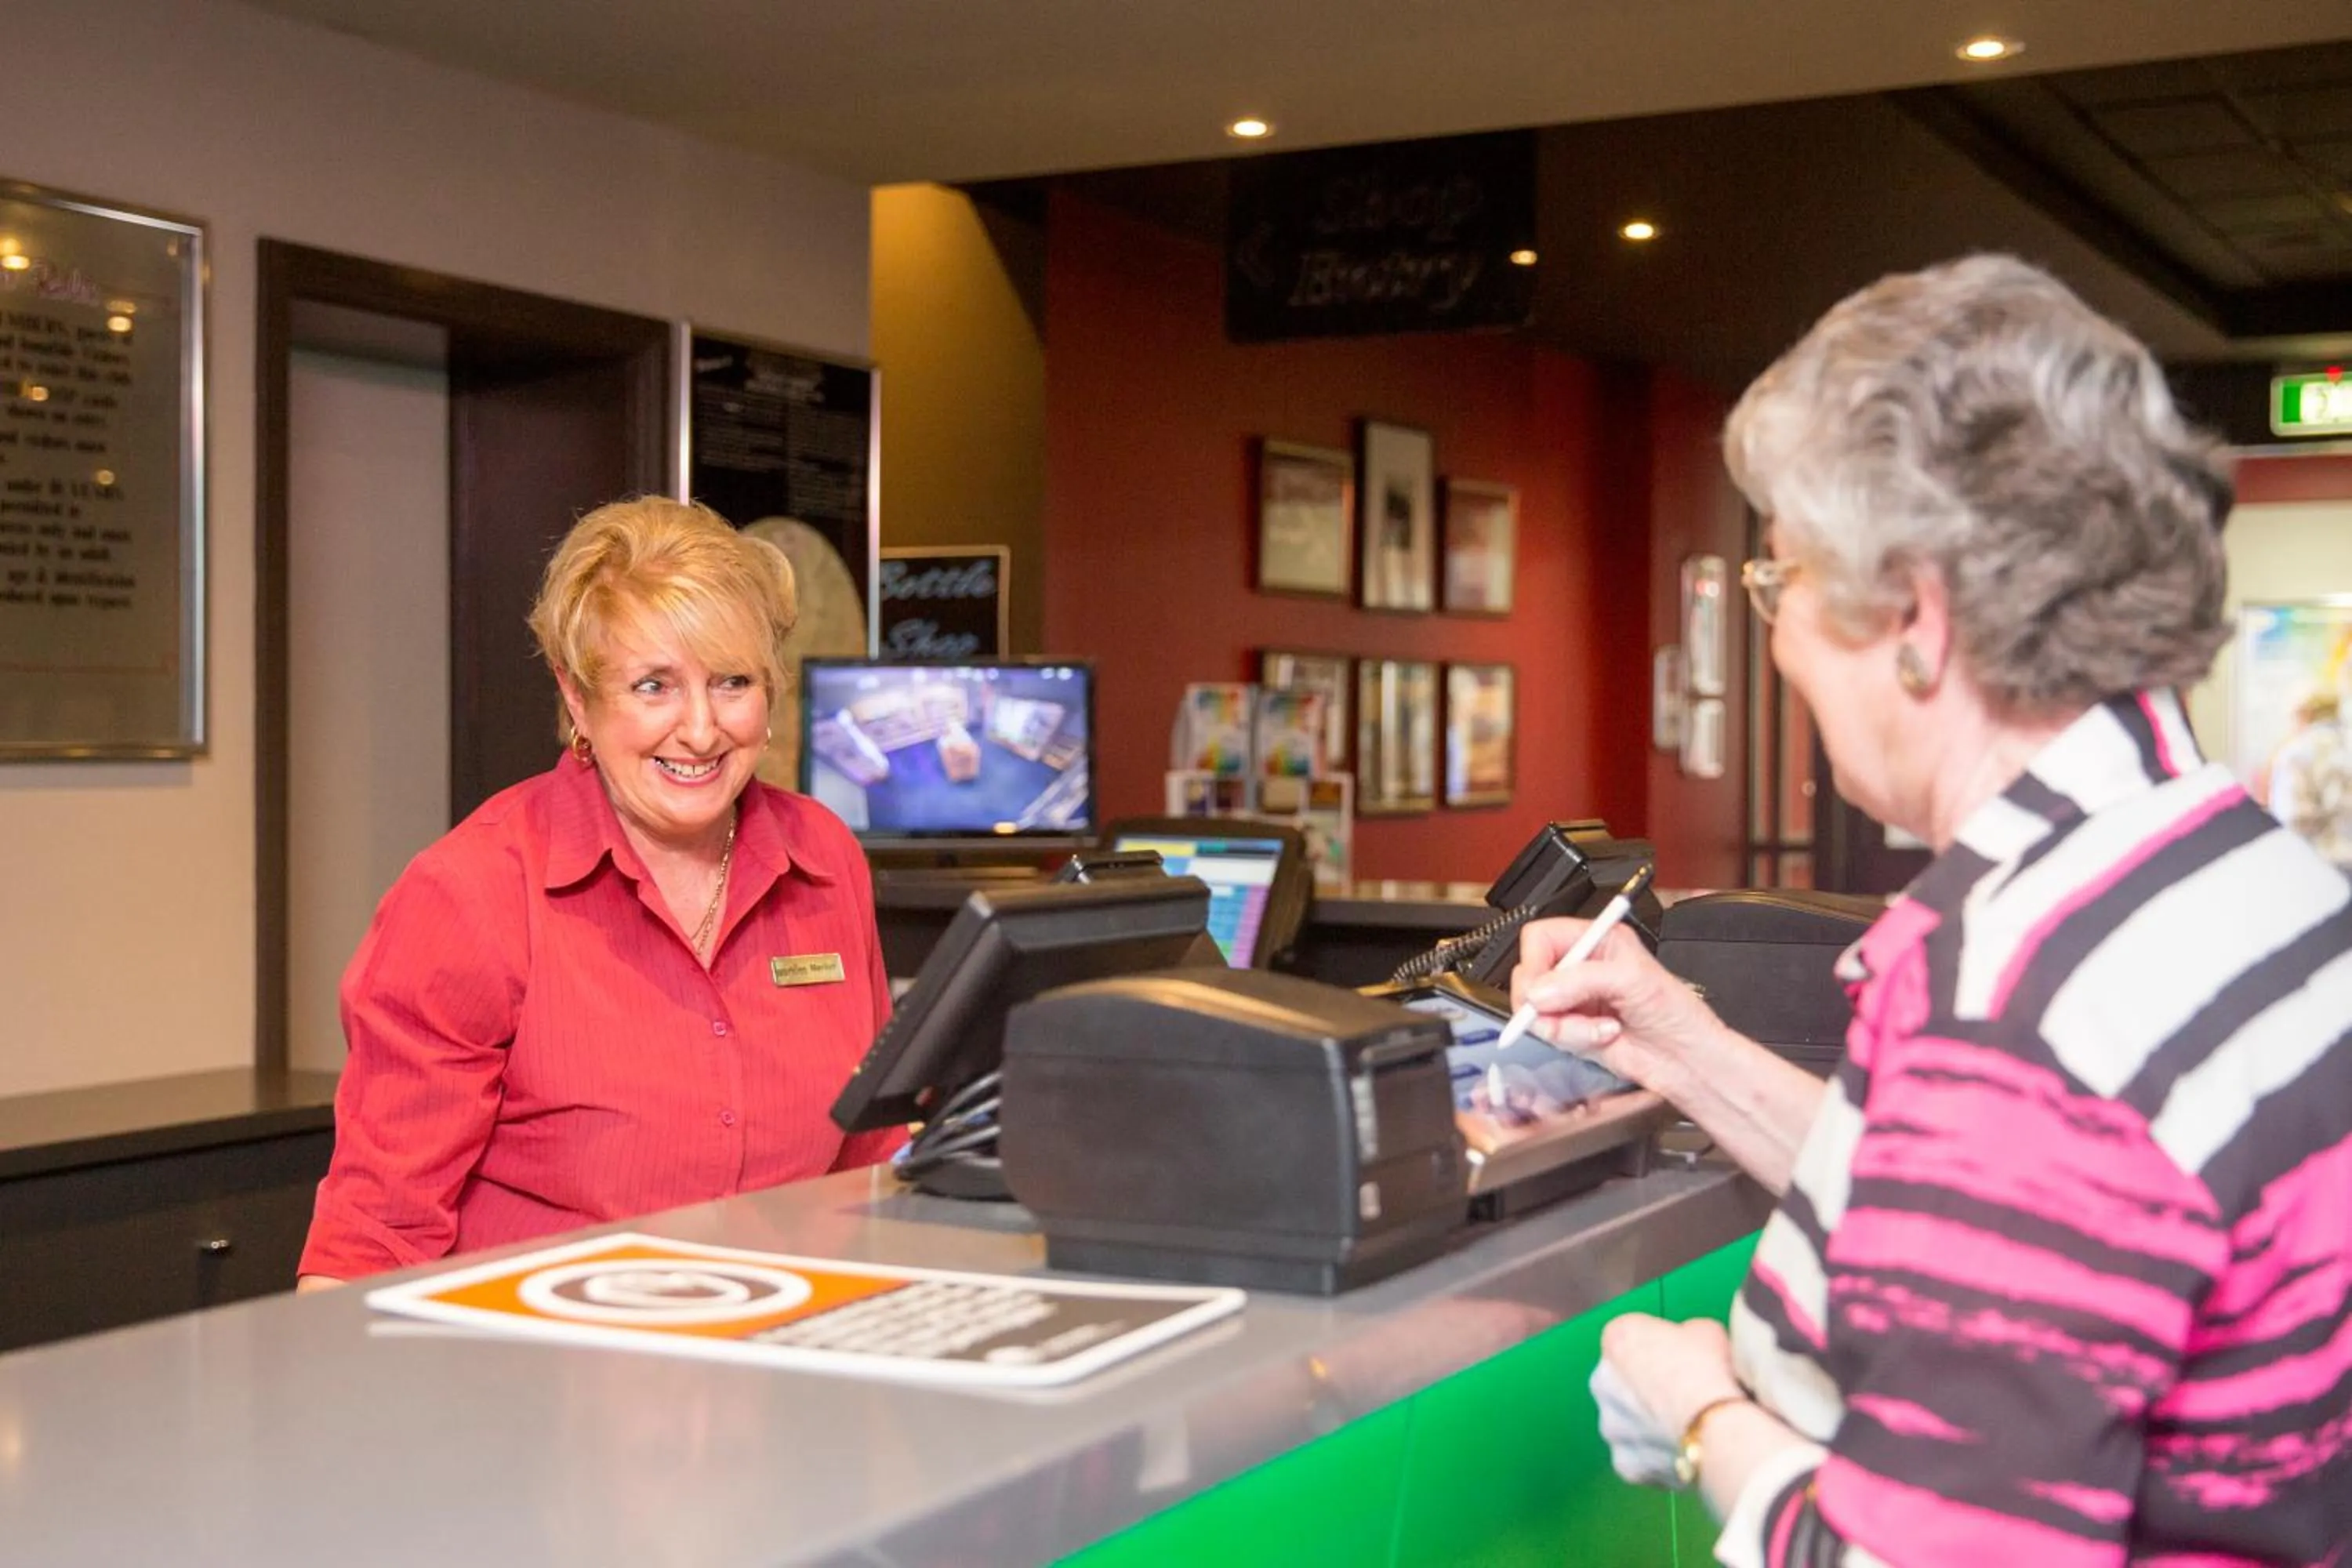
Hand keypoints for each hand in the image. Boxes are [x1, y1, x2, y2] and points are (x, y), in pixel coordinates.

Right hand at [1509, 917, 1725, 1093]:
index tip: (1538, 988)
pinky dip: (1572, 1039)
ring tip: (1600, 1028)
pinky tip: (1602, 1037)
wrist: (1685, 1059)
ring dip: (1566, 1025)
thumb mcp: (1632, 980)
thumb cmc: (1675, 1012)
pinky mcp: (1572, 1029)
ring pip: (1535, 1010)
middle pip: (1529, 975)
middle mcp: (1580, 967)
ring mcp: (1573, 999)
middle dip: (1546, 1001)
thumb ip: (1581, 980)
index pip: (1540, 938)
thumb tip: (1538, 992)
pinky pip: (1549, 1033)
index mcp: (1596, 939)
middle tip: (1562, 1011)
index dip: (1533, 961)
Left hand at [1591, 1314, 1746, 1488]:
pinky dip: (1659, 1455)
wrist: (1720, 1429)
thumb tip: (1690, 1342)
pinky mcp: (1625, 1464)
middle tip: (1684, 1394)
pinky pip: (1640, 1457)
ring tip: (1689, 1426)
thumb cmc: (1713, 1375)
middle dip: (1646, 1386)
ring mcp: (1611, 1426)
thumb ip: (1685, 1333)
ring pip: (1627, 1422)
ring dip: (1648, 1423)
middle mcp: (1602, 1380)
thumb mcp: (1706, 1330)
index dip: (1661, 1347)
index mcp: (1618, 1338)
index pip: (1632, 1337)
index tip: (1681, 1358)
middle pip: (1623, 1379)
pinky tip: (1686, 1450)